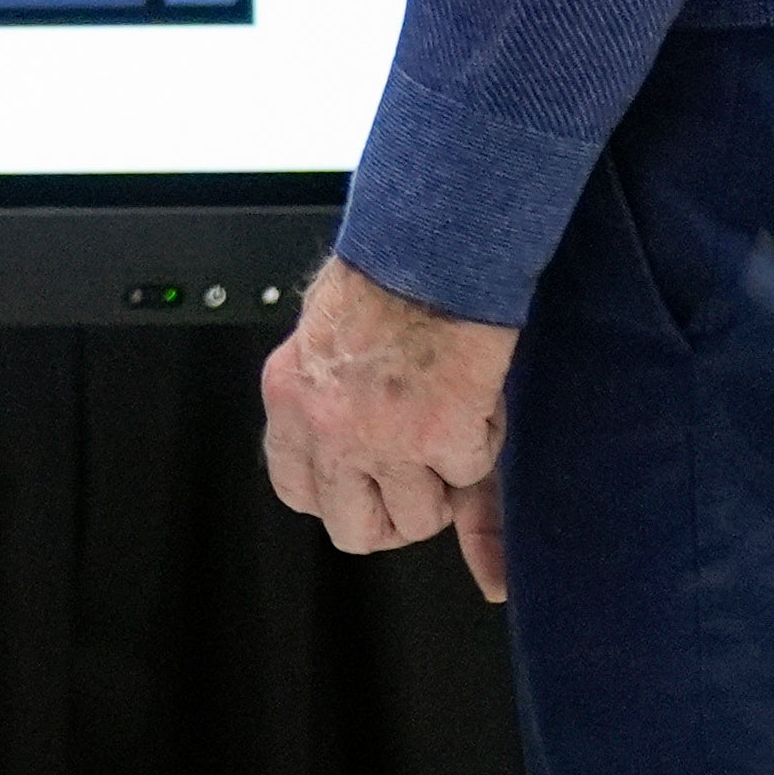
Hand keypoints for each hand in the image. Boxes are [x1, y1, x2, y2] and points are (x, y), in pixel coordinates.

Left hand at [260, 256, 523, 600]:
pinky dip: (482, 443)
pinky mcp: (441, 436)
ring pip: (419, 518)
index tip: (365, 484)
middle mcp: (328, 428)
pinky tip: (473, 396)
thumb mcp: (332, 343)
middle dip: (394, 517)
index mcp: (292, 397)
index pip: (297, 490)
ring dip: (445, 485)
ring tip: (449, 428)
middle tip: (417, 483)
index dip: (340, 496)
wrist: (432, 245)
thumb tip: (359, 460)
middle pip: (354, 529)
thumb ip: (337, 406)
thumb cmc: (386, 274)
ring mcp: (383, 439)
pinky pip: (469, 476)